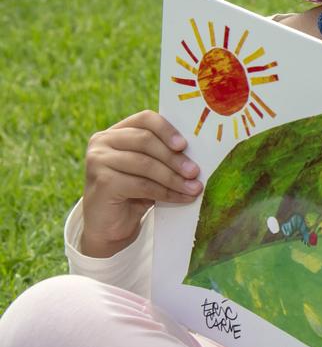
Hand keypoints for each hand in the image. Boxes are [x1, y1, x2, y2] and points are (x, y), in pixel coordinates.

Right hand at [81, 110, 201, 256]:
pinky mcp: (102, 182)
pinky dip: (166, 192)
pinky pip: (142, 184)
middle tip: (195, 172)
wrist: (110, 227)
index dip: (167, 130)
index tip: (184, 145)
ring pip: (145, 164)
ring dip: (174, 177)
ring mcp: (98, 160)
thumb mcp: (150, 169)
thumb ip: (165, 155)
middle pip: (146, 141)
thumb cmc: (135, 194)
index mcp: (117, 132)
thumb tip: (198, 153)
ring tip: (194, 188)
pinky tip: (182, 197)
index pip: (145, 119)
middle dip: (175, 158)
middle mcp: (103, 141)